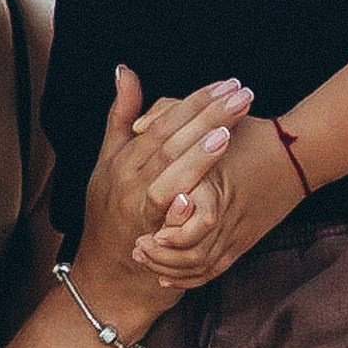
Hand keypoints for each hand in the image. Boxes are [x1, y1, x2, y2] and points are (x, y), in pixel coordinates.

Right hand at [77, 68, 249, 332]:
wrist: (104, 278)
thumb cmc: (113, 216)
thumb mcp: (110, 162)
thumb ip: (122, 116)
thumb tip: (125, 70)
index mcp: (124, 156)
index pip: (164, 118)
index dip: (196, 100)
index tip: (228, 83)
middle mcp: (128, 176)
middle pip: (170, 138)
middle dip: (207, 114)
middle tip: (242, 93)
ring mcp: (136, 204)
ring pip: (168, 169)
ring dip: (200, 149)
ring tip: (228, 129)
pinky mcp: (146, 231)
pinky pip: (164, 206)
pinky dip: (183, 189)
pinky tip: (209, 174)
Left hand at [136, 110, 303, 285]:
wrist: (300, 154)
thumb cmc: (252, 131)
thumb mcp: (209, 113)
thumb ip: (167, 113)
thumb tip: (137, 127)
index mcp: (212, 180)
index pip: (179, 210)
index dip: (161, 223)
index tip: (142, 228)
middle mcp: (224, 209)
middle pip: (187, 248)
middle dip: (159, 253)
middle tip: (138, 247)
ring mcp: (236, 230)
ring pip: (198, 263)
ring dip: (170, 266)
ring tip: (148, 257)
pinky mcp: (243, 242)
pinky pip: (212, 270)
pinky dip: (189, 276)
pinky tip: (167, 274)